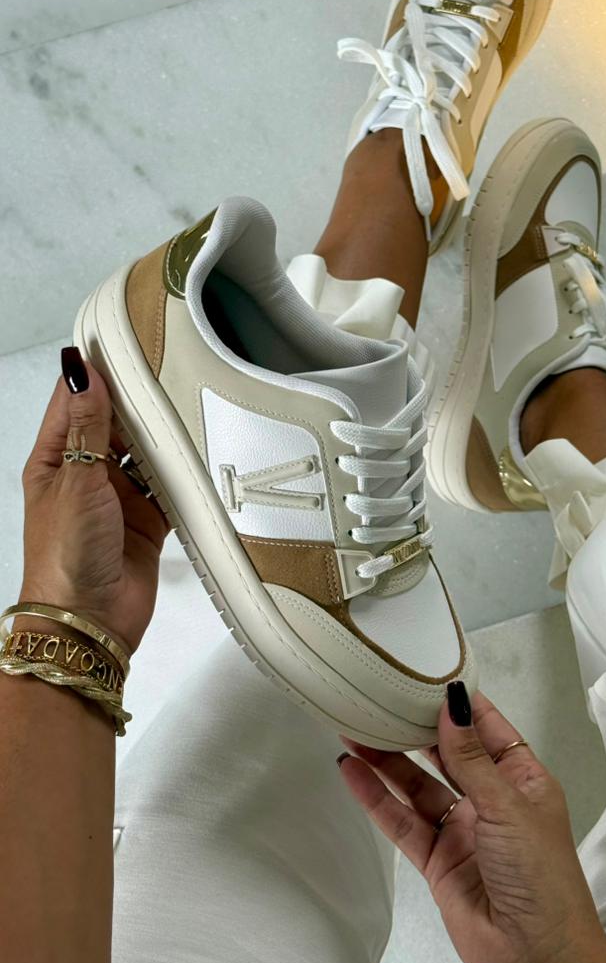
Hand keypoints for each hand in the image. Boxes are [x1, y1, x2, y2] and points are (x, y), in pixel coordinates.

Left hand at [18, 349, 167, 656]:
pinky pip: (169, 487)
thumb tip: (80, 373)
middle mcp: (85, 476)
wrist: (88, 621)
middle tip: (164, 373)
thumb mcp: (75, 479)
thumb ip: (86, 425)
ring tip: (183, 412)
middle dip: (137, 404)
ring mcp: (117, 499)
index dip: (94, 372)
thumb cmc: (64, 558)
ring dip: (161, 440)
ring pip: (145, 454)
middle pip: (115, 425)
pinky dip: (182, 476)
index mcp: (53, 461)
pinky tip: (193, 459)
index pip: (73, 402)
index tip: (118, 341)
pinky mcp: (147, 522)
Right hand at [338, 685, 603, 962]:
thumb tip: (452, 705)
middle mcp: (492, 801)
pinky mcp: (437, 859)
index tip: (427, 673)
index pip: (488, 730)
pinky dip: (377, 798)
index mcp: (524, 780)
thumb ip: (471, 758)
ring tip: (354, 726)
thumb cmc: (542, 876)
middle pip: (447, 754)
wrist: (535, 956)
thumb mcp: (508, 806)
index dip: (459, 704)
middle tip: (379, 696)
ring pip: (418, 785)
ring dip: (388, 759)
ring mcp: (462, 830)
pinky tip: (353, 771)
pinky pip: (402, 820)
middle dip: (415, 728)